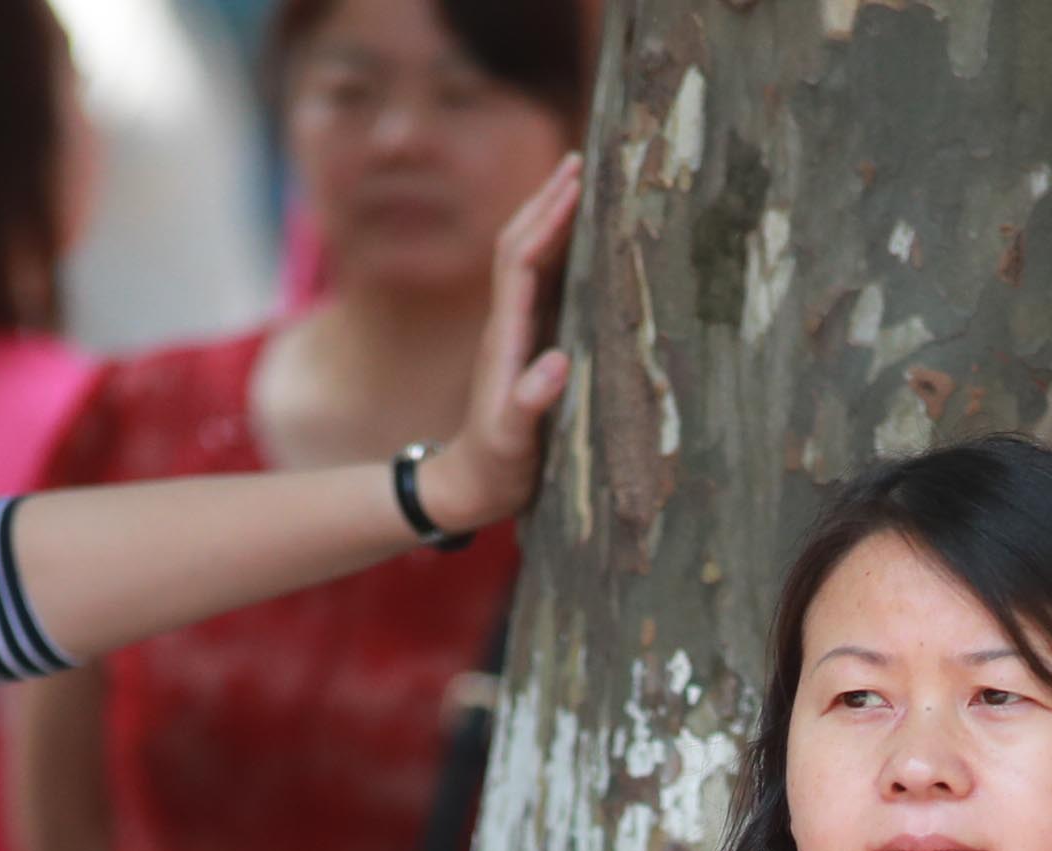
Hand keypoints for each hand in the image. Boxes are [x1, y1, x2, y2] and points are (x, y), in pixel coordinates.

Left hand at [414, 154, 583, 535]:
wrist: (466, 490)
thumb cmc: (494, 470)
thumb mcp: (512, 443)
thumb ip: (528, 405)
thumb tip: (556, 363)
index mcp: (506, 337)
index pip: (521, 260)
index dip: (546, 219)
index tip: (574, 182)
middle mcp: (509, 325)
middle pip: (521, 244)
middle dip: (547, 201)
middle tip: (581, 160)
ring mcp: (518, 334)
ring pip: (530, 259)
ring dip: (551, 219)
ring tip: (582, 185)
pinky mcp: (530, 348)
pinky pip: (544, 285)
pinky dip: (561, 253)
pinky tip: (585, 244)